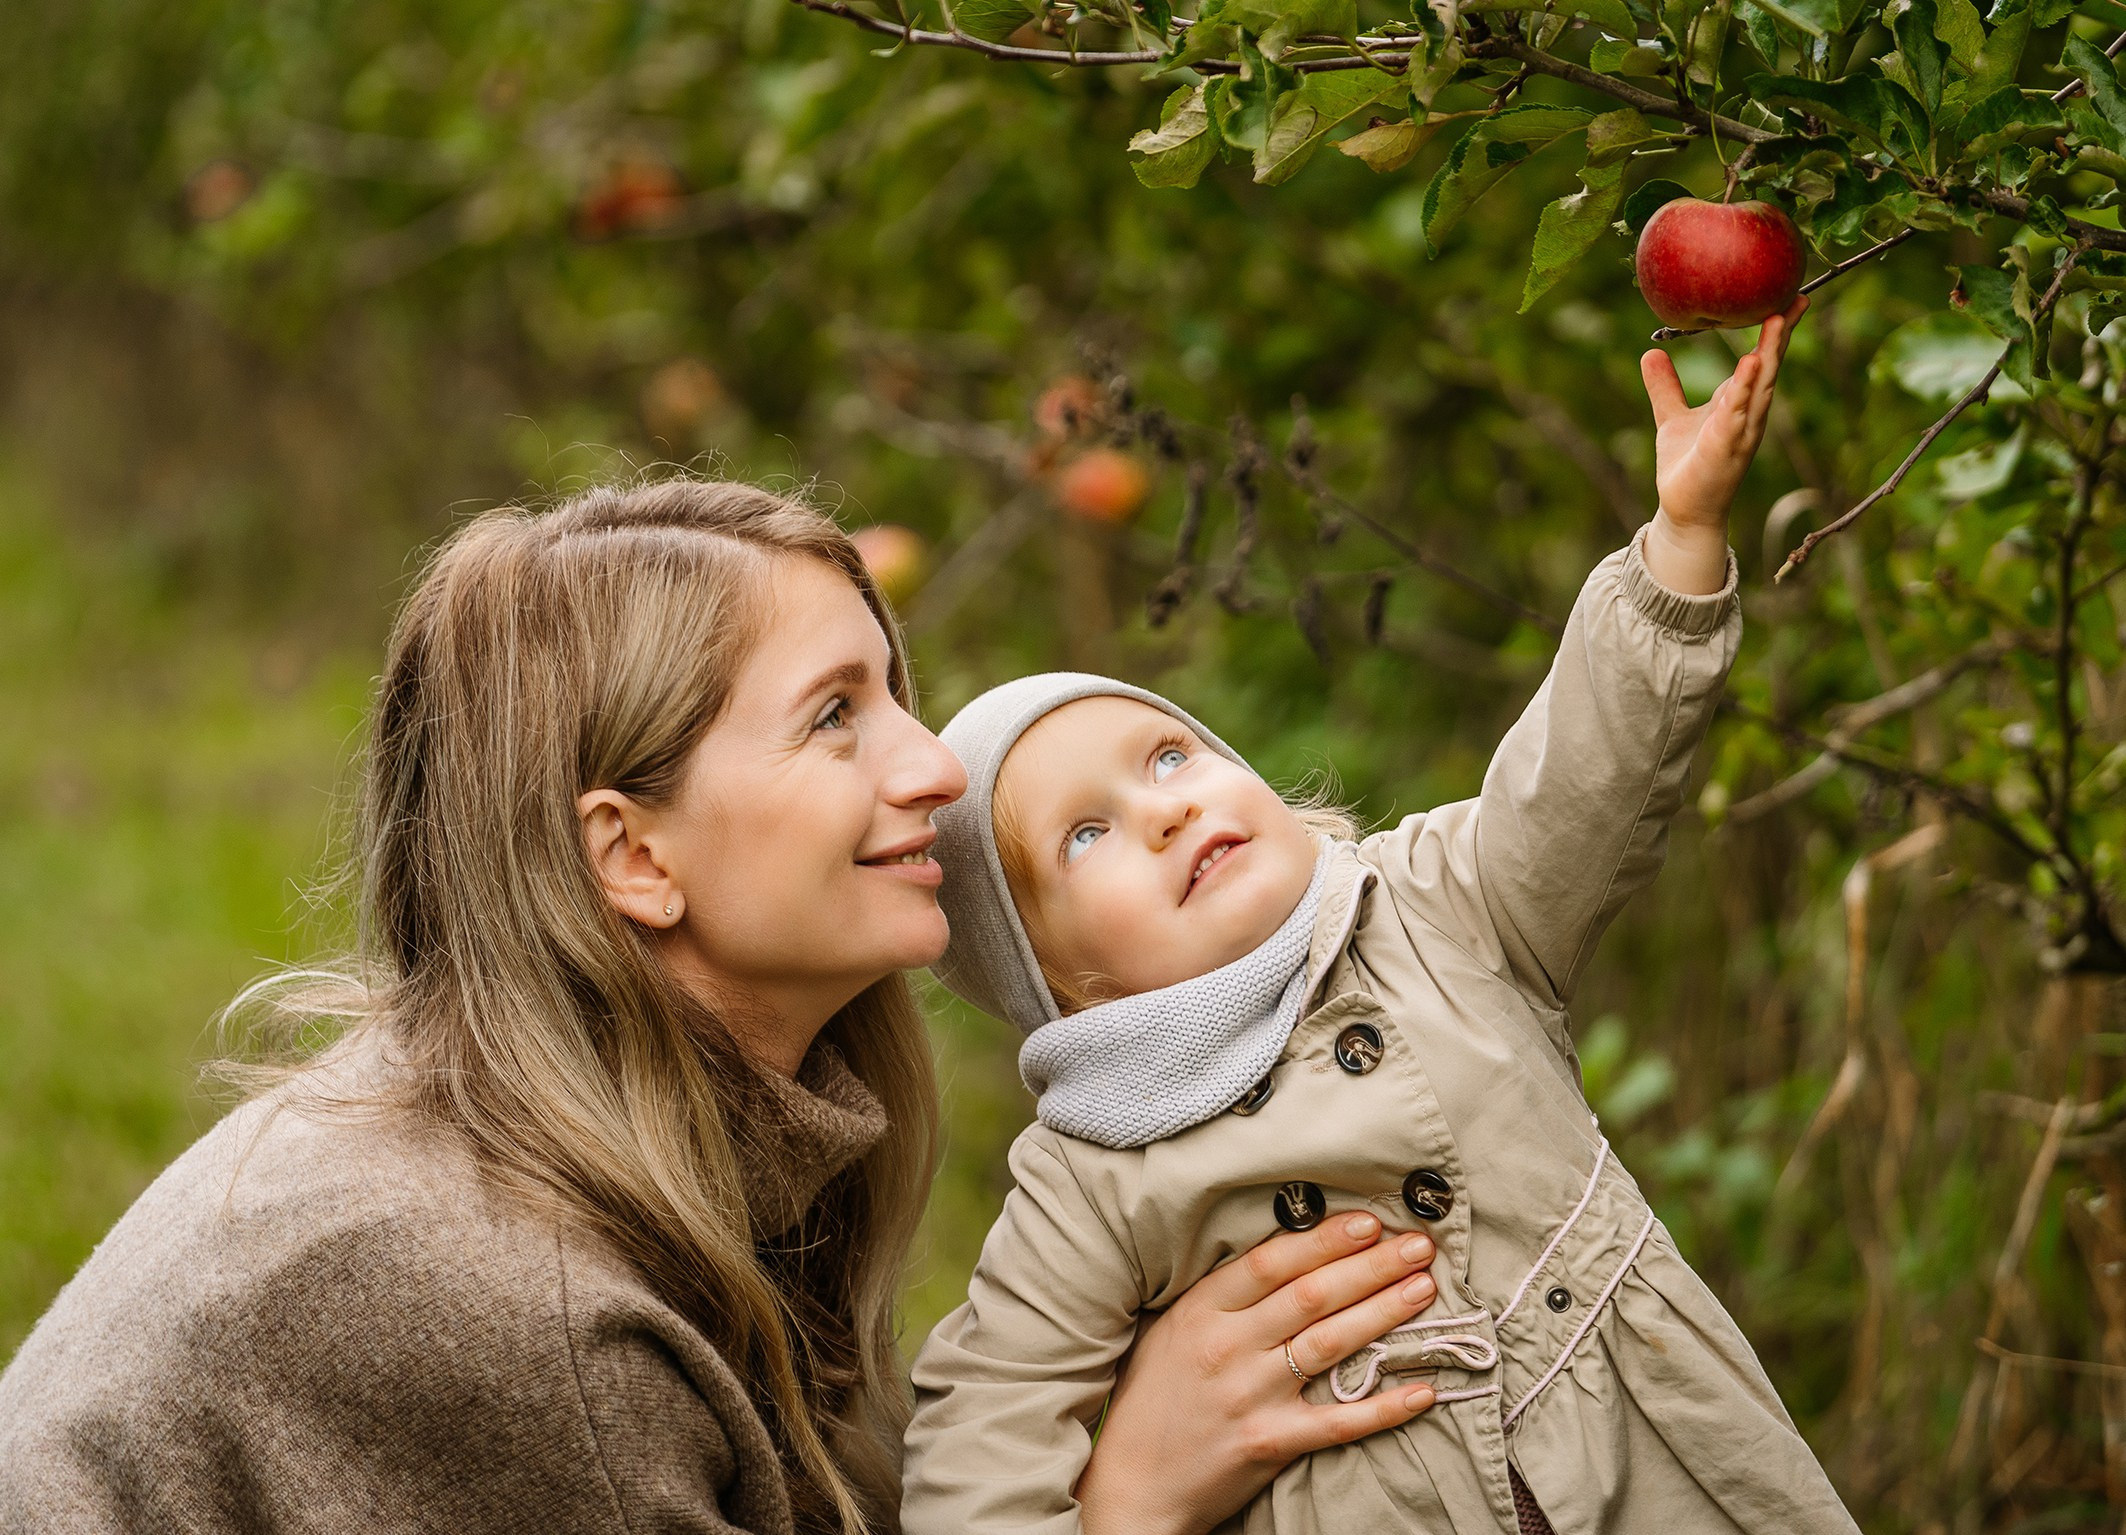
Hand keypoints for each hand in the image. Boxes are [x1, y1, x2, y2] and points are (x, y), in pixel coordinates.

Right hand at [1074, 1212, 1438, 1534]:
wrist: (1133, 1485)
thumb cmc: (1151, 1401)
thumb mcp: (1169, 1332)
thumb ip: (1217, 1297)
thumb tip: (1279, 1257)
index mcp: (1201, 1311)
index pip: (1272, 1262)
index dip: (1324, 1240)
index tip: (1368, 1223)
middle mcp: (1227, 1347)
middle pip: (1312, 1295)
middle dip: (1371, 1266)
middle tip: (1417, 1246)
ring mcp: (1250, 1396)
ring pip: (1330, 1343)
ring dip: (1384, 1313)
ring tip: (1423, 1290)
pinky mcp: (1271, 1442)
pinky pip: (1339, 1421)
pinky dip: (1385, 1406)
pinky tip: (1423, 1390)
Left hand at [1639, 294, 1806, 594]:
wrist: (1684, 508)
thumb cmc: (1687, 463)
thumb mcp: (1671, 416)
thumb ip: (1664, 386)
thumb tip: (1651, 351)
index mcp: (1740, 402)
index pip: (1763, 359)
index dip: (1775, 330)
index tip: (1789, 295)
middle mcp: (1748, 414)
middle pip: (1770, 367)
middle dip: (1780, 335)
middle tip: (1793, 298)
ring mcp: (1740, 433)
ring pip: (1758, 391)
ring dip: (1766, 361)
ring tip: (1773, 328)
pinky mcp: (1724, 451)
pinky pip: (1735, 420)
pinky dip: (1741, 398)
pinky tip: (1745, 376)